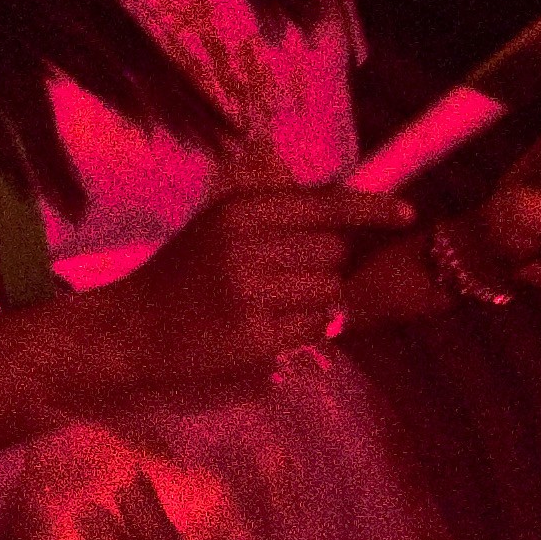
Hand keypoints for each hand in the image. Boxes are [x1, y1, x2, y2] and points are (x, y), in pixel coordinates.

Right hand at [94, 183, 410, 386]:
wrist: (132, 329)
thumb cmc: (181, 276)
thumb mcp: (220, 230)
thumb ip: (277, 221)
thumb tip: (350, 224)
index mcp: (240, 210)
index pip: (326, 202)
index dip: (373, 207)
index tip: (408, 213)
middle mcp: (248, 245)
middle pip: (334, 251)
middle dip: (328, 267)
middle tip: (292, 279)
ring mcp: (254, 293)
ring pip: (330, 292)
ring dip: (318, 302)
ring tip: (278, 307)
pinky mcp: (257, 336)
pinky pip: (315, 328)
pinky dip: (306, 330)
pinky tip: (273, 329)